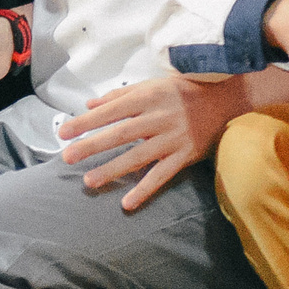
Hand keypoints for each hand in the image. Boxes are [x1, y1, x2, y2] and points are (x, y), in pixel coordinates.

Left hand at [57, 73, 249, 210]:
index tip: (63, 132)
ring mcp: (173, 138)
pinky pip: (162, 175)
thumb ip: (119, 96)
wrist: (224, 99)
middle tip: (67, 157)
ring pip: (138, 156)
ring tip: (89, 181)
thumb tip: (89, 105)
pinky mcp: (186, 155)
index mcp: (147, 97)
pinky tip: (127, 203)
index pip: (111, 111)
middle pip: (120, 134)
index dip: (86, 122)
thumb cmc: (180, 91)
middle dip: (92, 145)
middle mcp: (159, 117)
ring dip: (112, 170)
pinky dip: (145, 190)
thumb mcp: (151, 85)